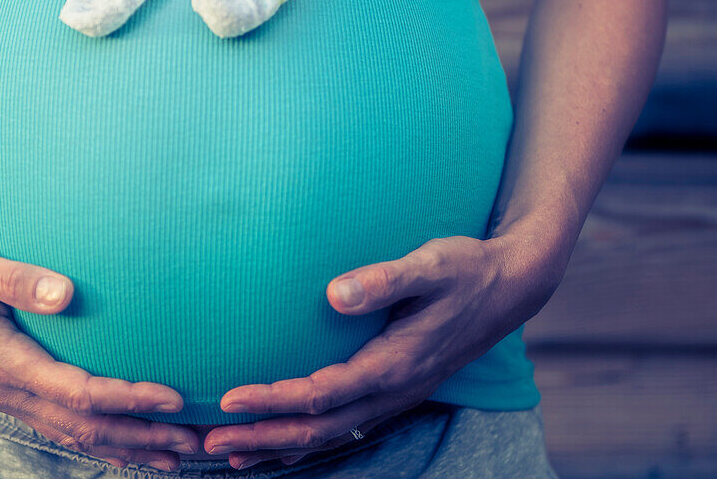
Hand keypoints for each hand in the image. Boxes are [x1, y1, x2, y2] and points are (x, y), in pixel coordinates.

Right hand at [0, 234, 200, 470]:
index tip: (172, 397)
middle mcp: (7, 389)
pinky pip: (57, 425)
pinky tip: (123, 442)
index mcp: (4, 361)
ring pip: (72, 435)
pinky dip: (97, 439)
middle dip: (141, 437)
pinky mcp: (6, 389)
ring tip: (173, 454)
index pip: (78, 392)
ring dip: (125, 447)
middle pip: (84, 427)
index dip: (127, 398)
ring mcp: (5, 394)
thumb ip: (17, 280)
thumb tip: (66, 293)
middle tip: (191, 441)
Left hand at [199, 234, 559, 469]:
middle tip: (207, 440)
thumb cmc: (466, 269)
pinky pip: (342, 426)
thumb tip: (335, 295)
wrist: (510, 286)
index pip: (321, 392)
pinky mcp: (392, 390)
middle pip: (317, 427)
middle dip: (261, 435)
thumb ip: (385, 280)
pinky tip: (276, 444)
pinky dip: (304, 440)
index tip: (227, 398)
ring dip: (276, 444)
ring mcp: (394, 396)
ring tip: (226, 452)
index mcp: (395, 364)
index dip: (273, 399)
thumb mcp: (433, 264)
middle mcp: (392, 390)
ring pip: (328, 434)